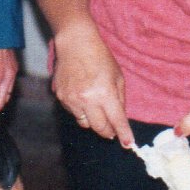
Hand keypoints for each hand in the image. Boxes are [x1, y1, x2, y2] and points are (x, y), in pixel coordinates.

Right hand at [51, 23, 132, 147]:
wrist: (75, 44)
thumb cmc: (100, 58)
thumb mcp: (117, 77)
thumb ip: (120, 99)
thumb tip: (120, 119)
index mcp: (105, 93)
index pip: (117, 121)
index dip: (124, 135)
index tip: (128, 144)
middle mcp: (87, 100)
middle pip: (100, 128)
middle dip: (109, 132)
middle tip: (113, 131)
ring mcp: (72, 100)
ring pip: (85, 123)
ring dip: (94, 121)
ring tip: (97, 109)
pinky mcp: (61, 98)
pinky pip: (74, 113)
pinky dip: (81, 111)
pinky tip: (84, 97)